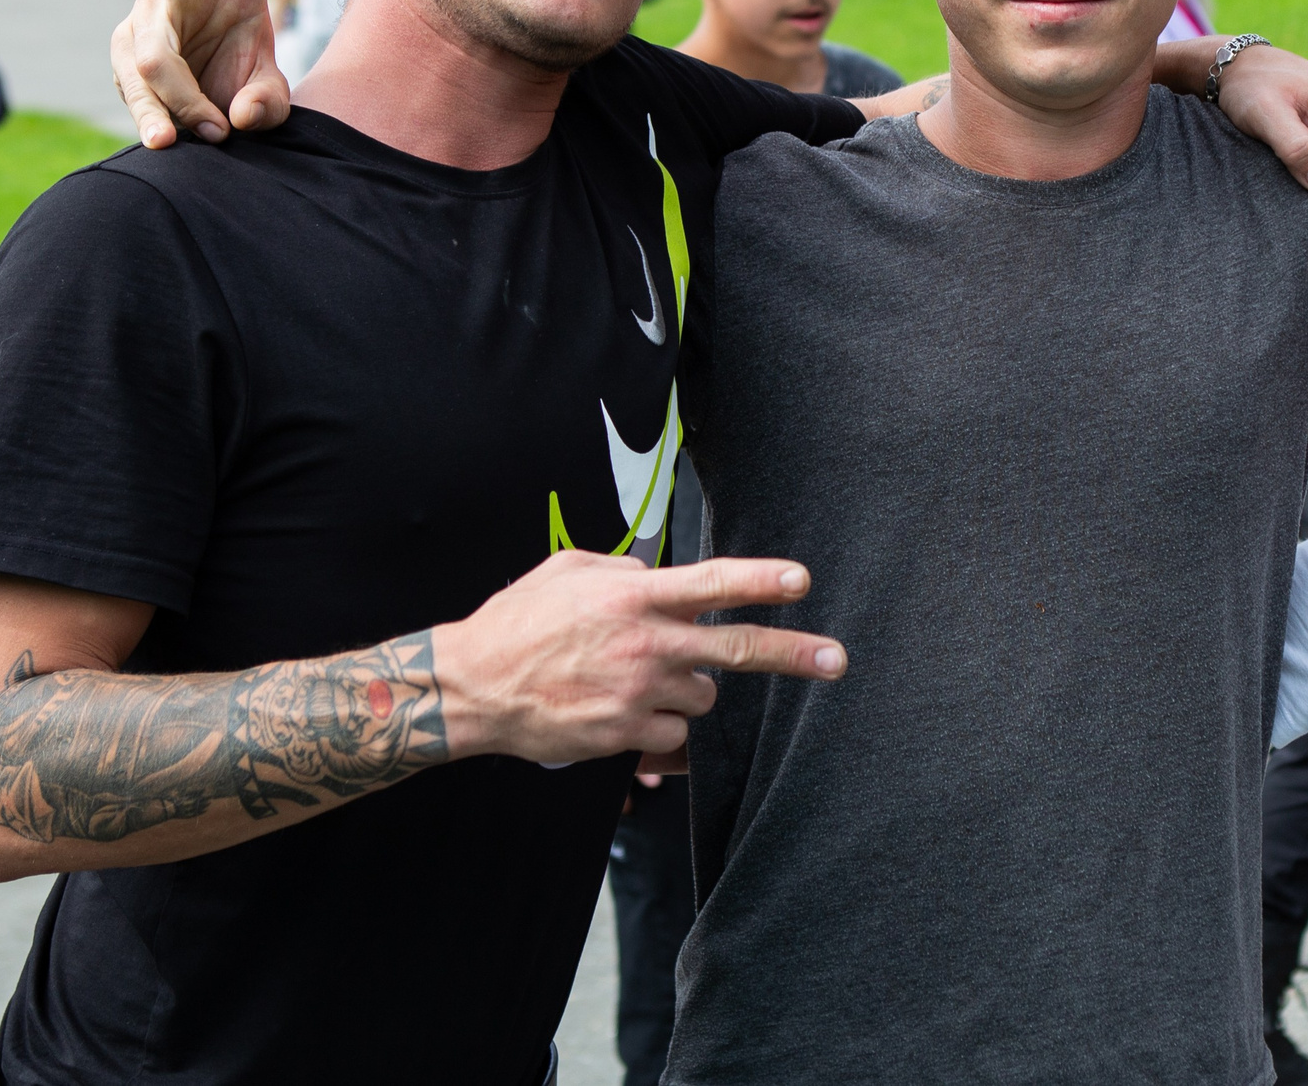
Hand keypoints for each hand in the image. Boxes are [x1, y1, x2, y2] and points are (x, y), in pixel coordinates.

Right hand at [104, 0, 290, 148]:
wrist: (210, 128)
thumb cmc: (244, 94)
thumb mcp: (267, 98)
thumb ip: (266, 106)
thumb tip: (233, 115)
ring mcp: (147, 20)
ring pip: (154, 56)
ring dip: (183, 101)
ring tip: (210, 133)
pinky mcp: (123, 56)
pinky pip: (136, 88)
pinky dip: (153, 119)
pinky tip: (165, 142)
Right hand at [433, 551, 845, 767]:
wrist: (472, 688)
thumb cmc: (518, 624)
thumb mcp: (568, 571)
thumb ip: (623, 570)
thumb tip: (659, 577)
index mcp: (632, 596)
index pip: (712, 583)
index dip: (762, 580)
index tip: (801, 580)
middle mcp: (643, 643)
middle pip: (736, 650)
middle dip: (793, 653)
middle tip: (836, 659)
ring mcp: (637, 693)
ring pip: (702, 698)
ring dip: (688, 692)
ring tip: (640, 683)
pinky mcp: (625, 735)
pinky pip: (673, 737)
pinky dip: (664, 730)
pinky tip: (629, 716)